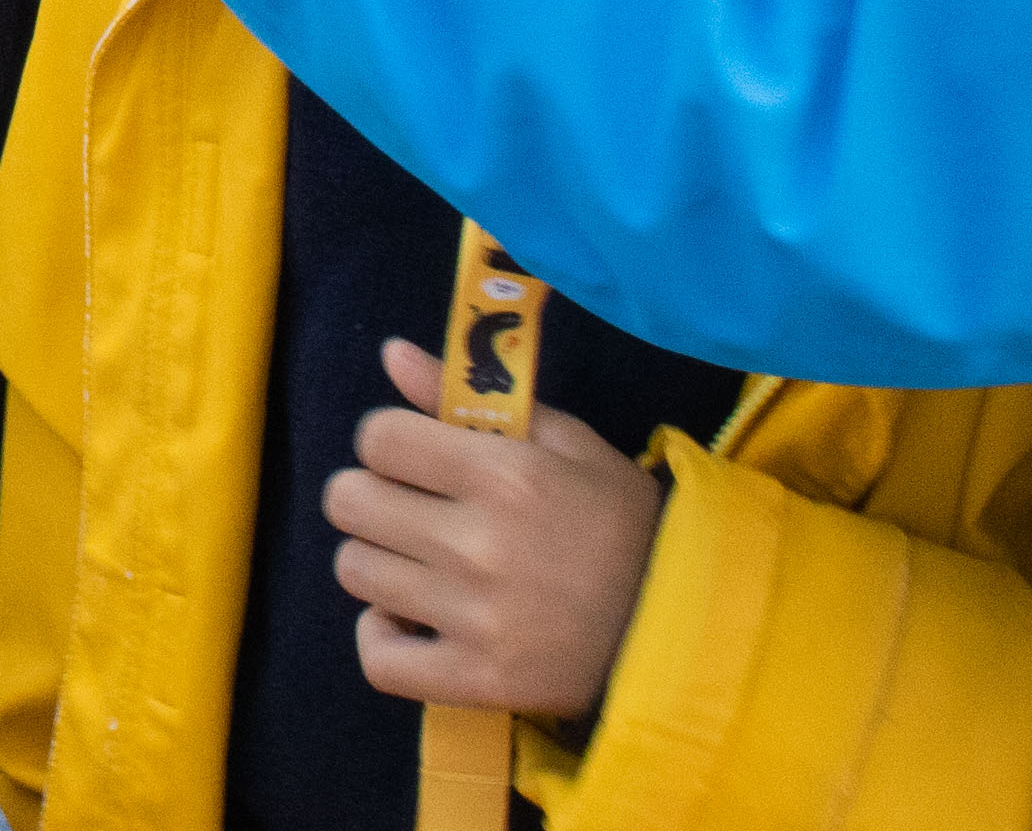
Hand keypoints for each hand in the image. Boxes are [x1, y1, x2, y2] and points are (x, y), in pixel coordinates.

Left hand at [334, 339, 665, 718]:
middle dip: (373, 495)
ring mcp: (474, 618)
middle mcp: (480, 544)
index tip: (415, 459)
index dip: (387, 442)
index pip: (377, 437)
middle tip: (412, 509)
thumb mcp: (566, 442)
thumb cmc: (621, 524)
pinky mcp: (476, 680)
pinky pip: (377, 657)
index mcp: (505, 474)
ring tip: (422, 564)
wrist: (682, 627)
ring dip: (379, 562)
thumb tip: (392, 352)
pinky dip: (381, 638)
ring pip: (354, 570)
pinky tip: (411, 621)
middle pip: (348, 501)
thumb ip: (469, 396)